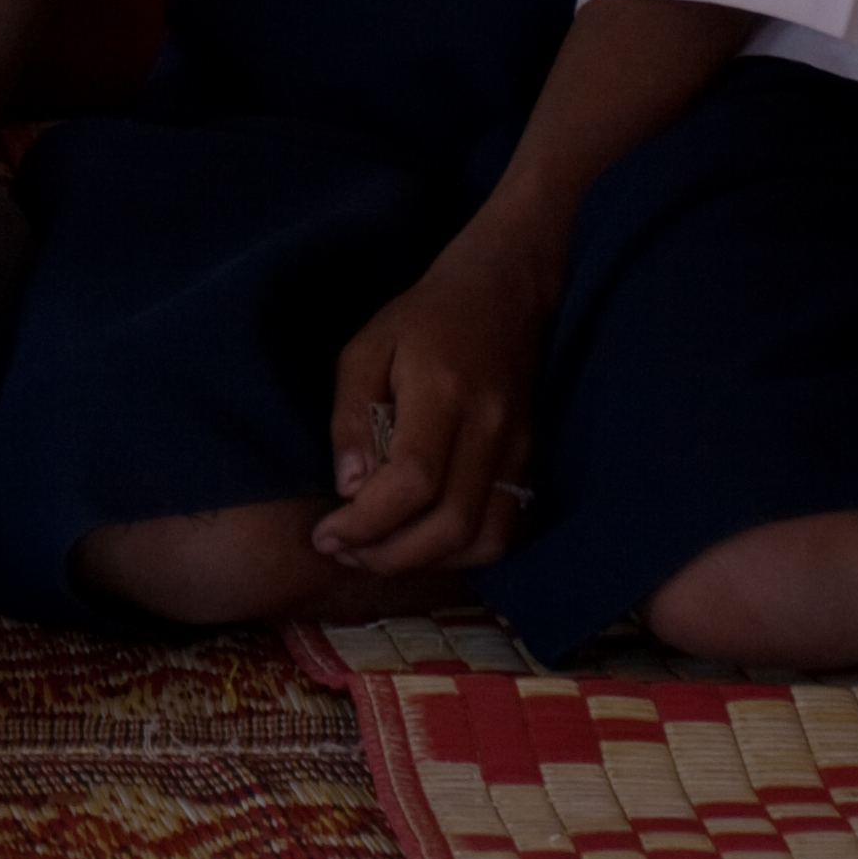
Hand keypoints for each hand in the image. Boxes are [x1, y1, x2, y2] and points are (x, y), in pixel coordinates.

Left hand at [314, 233, 552, 575]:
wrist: (502, 295)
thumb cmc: (423, 320)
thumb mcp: (365, 349)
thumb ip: (352, 418)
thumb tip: (349, 488)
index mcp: (443, 393)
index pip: (413, 480)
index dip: (367, 523)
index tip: (326, 534)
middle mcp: (491, 428)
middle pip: (451, 524)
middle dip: (390, 555)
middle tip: (344, 552)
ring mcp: (519, 449)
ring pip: (484, 540)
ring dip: (427, 563)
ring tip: (378, 552)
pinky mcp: (531, 462)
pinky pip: (505, 531)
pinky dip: (462, 554)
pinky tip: (422, 542)